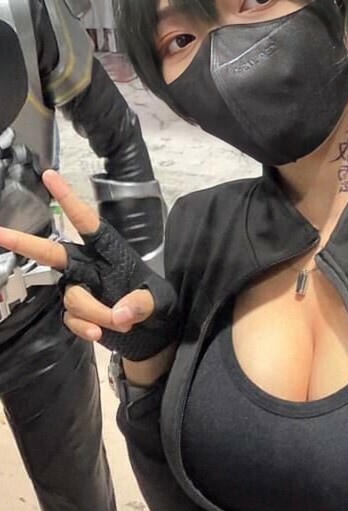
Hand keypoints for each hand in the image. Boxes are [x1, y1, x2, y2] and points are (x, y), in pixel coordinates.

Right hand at [0, 170, 177, 360]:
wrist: (152, 334)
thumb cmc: (157, 306)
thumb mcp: (159, 301)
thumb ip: (141, 304)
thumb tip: (119, 313)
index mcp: (109, 250)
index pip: (85, 221)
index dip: (67, 198)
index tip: (49, 175)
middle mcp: (88, 265)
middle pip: (52, 253)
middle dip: (25, 243)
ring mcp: (79, 288)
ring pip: (71, 296)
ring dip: (95, 312)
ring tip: (121, 322)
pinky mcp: (76, 312)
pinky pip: (71, 319)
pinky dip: (85, 328)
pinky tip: (99, 334)